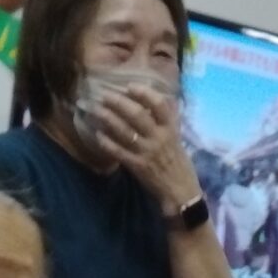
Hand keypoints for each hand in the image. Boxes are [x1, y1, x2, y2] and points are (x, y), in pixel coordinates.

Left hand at [83, 81, 199, 214]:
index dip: (144, 93)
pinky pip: (118, 151)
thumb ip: (165, 122)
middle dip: (118, 102)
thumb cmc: (179, 163)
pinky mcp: (137, 166)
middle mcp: (159, 138)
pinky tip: (97, 134)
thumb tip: (150, 103)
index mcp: (171, 129)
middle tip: (104, 95)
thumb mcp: (177, 138)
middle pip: (137, 114)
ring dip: (108, 118)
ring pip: (124, 131)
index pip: (159, 104)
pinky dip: (107, 142)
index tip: (130, 86)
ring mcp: (147, 152)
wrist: (181, 191)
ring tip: (97, 110)